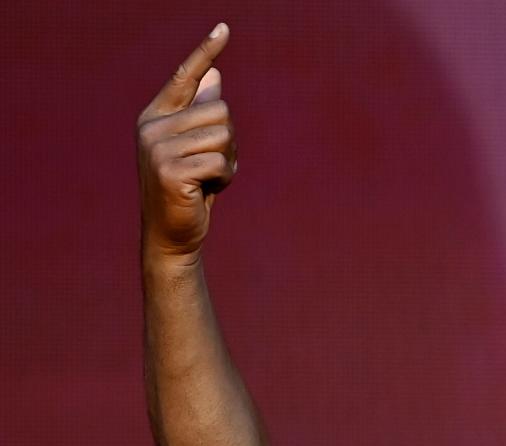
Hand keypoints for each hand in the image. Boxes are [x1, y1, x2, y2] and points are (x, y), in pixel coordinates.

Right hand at [137, 24, 235, 258]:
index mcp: (157, 115)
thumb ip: (201, 114)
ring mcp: (157, 147)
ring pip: (223, 135)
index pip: (185, 76)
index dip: (206, 51)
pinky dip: (225, 179)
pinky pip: (220, 163)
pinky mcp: (169, 171)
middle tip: (214, 166)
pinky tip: (208, 190)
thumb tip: (214, 75)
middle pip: (219, 109)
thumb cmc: (189, 189)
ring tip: (209, 178)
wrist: (173, 234)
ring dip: (229, 161)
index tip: (225, 27)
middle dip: (230, 140)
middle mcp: (152, 126)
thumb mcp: (198, 148)